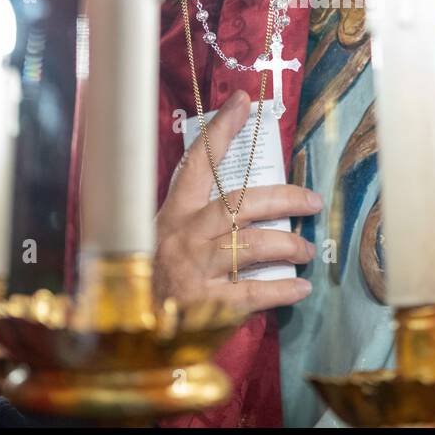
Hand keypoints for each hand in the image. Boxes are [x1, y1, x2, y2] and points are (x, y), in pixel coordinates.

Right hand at [154, 90, 318, 311]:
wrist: (123, 331)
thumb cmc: (149, 280)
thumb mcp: (162, 240)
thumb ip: (195, 223)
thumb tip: (241, 206)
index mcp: (172, 214)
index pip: (197, 164)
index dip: (221, 131)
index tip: (243, 102)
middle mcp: (183, 236)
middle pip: (241, 205)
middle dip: (283, 198)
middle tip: (311, 200)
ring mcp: (193, 271)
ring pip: (251, 245)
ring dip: (288, 244)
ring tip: (307, 249)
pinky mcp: (204, 306)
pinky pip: (252, 292)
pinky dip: (281, 289)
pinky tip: (301, 288)